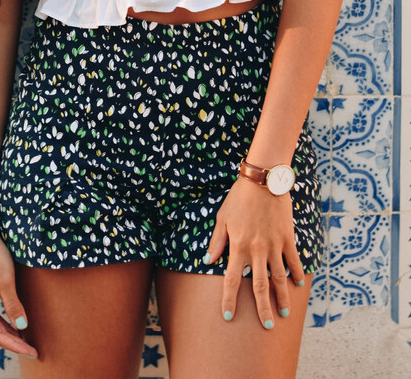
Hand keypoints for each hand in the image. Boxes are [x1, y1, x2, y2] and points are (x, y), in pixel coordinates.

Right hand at [0, 228, 37, 359]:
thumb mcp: (6, 280)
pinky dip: (5, 321)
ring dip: (9, 333)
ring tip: (26, 340)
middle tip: (32, 349)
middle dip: (13, 342)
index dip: (15, 346)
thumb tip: (22, 326)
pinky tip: (16, 322)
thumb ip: (13, 305)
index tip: (31, 352)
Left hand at [204, 174, 306, 328]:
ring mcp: (274, 246)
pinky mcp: (288, 238)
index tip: (228, 315)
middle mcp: (257, 250)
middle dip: (263, 309)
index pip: (232, 279)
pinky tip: (298, 286)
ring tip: (285, 314)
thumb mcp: (222, 217)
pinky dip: (297, 275)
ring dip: (283, 298)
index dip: (229, 299)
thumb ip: (217, 240)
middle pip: (260, 287)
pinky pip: (294, 261)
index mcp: (239, 246)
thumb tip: (208, 259)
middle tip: (268, 326)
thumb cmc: (239, 197)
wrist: (263, 180)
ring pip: (279, 278)